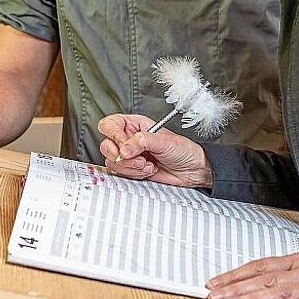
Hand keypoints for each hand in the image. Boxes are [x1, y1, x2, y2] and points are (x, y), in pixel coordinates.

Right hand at [98, 114, 212, 188]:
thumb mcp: (163, 141)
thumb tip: (124, 149)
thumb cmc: (183, 149)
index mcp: (135, 124)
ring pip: (113, 162)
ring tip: (147, 164)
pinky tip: (148, 170)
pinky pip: (121, 173)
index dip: (113, 134)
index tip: (123, 144)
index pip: (110, 124)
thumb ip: (142, 141)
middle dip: (122, 156)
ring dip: (130, 167)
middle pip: (107, 145)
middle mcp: (130, 139)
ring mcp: (130, 155)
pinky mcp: (133, 169)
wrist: (192, 169)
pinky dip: (134, 174)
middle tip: (139, 157)